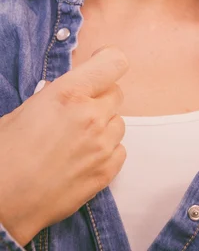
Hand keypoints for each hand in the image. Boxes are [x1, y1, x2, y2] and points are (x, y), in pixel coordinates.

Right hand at [0, 45, 128, 245]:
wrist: (0, 205)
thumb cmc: (5, 156)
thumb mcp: (25, 111)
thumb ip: (57, 95)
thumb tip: (70, 88)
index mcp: (69, 94)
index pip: (114, 63)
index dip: (108, 60)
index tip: (101, 64)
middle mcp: (91, 115)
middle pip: (116, 93)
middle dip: (100, 98)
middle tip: (79, 112)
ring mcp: (102, 145)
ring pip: (118, 123)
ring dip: (103, 127)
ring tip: (75, 141)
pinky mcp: (106, 171)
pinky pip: (119, 150)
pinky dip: (106, 152)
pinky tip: (82, 159)